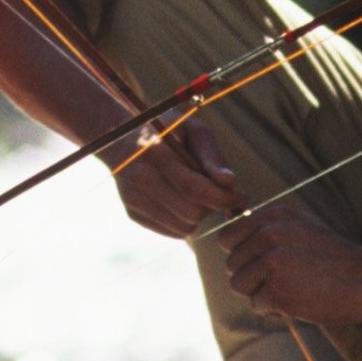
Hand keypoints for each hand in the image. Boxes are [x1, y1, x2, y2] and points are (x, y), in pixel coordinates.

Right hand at [112, 113, 239, 237]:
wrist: (120, 138)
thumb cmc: (167, 130)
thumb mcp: (192, 129)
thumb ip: (212, 155)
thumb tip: (229, 182)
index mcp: (155, 152)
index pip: (194, 189)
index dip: (223, 199)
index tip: (241, 198)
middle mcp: (139, 178)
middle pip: (192, 212)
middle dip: (212, 206)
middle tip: (216, 192)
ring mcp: (133, 199)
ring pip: (184, 227)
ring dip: (199, 214)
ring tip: (196, 193)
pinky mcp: (132, 213)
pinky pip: (173, 232)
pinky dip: (185, 221)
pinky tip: (181, 200)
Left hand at [223, 207, 361, 326]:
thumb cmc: (334, 258)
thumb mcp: (300, 228)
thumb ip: (267, 230)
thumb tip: (227, 240)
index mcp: (273, 216)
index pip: (227, 237)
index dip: (241, 255)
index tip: (261, 262)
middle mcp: (268, 234)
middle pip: (232, 264)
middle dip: (252, 277)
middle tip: (284, 279)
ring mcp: (272, 263)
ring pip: (239, 285)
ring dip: (260, 293)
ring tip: (291, 289)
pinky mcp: (278, 291)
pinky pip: (257, 305)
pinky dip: (274, 309)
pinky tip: (298, 301)